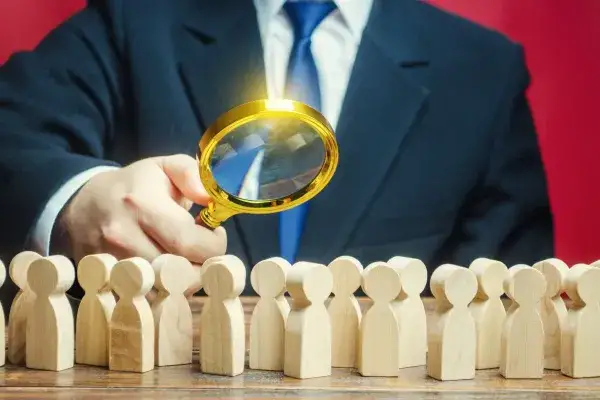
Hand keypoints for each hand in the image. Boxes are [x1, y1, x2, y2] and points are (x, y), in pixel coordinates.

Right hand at [58, 154, 226, 296]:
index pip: (189, 242)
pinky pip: (144, 300)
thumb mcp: (164, 167)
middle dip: (202, 265)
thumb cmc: (134, 186)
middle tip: (203, 252)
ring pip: (164, 291)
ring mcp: (111, 263)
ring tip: (185, 262)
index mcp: (142, 205)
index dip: (213, 245)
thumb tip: (210, 198)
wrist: (82, 204)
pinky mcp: (103, 282)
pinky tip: (167, 276)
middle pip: (179, 272)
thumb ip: (193, 175)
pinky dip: (161, 293)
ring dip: (183, 282)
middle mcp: (123, 237)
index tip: (215, 236)